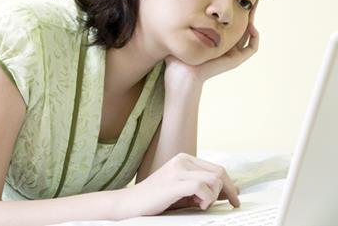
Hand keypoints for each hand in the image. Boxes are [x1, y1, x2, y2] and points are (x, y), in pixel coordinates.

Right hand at [119, 153, 239, 216]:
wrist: (131, 203)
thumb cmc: (157, 199)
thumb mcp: (185, 192)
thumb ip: (205, 187)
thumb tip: (234, 189)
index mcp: (184, 159)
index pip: (217, 168)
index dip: (229, 186)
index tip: (234, 200)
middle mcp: (182, 160)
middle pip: (219, 172)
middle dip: (226, 191)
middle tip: (225, 205)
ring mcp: (177, 170)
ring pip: (213, 179)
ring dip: (214, 196)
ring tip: (202, 204)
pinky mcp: (174, 182)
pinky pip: (202, 187)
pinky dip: (206, 199)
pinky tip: (198, 205)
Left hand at [165, 1, 259, 83]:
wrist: (183, 72)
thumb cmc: (179, 57)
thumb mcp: (184, 36)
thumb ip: (187, 25)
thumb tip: (181, 6)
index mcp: (215, 43)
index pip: (229, 26)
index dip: (235, 13)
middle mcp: (225, 48)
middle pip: (242, 28)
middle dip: (247, 14)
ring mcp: (232, 55)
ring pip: (249, 36)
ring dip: (252, 21)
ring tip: (252, 7)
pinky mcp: (235, 60)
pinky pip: (252, 48)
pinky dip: (255, 36)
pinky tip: (251, 25)